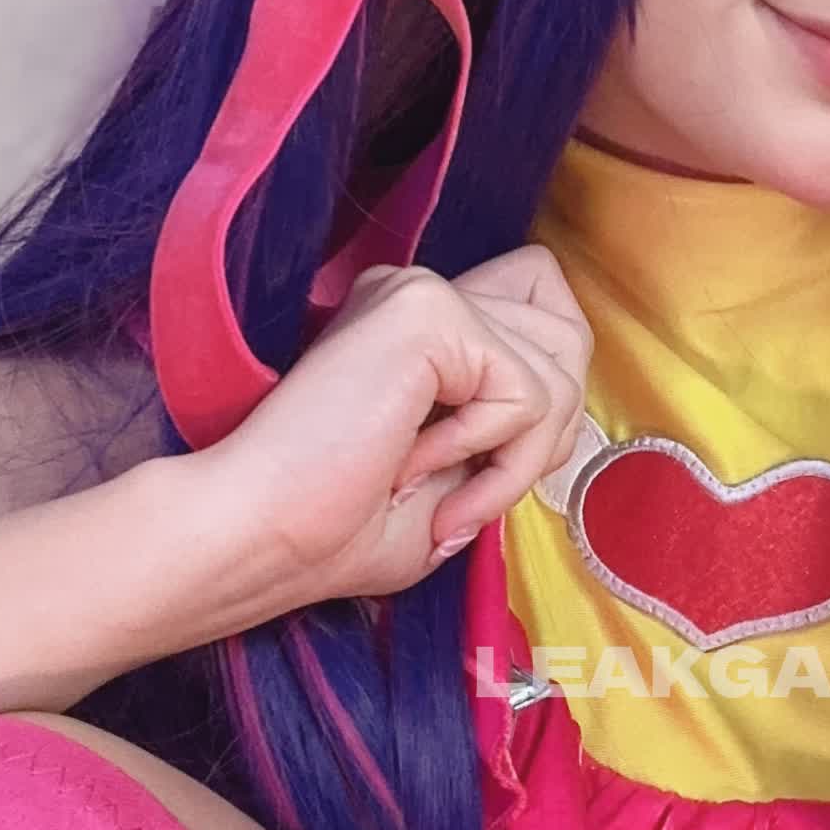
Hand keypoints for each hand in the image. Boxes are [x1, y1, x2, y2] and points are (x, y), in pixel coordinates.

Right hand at [180, 245, 593, 625]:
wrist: (261, 535)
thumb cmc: (337, 530)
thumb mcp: (451, 481)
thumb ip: (507, 429)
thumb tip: (566, 412)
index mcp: (419, 328)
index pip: (545, 315)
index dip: (545, 400)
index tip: (480, 476)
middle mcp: (421, 295)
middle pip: (569, 334)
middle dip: (545, 434)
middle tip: (467, 491)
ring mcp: (423, 294)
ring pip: (560, 369)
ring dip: (514, 465)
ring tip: (438, 499)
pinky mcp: (428, 310)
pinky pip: (528, 392)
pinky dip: (494, 459)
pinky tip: (414, 472)